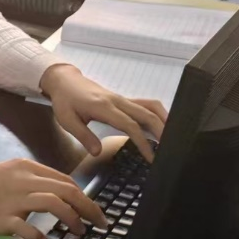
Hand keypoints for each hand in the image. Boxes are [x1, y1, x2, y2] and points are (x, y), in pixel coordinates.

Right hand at [0, 159, 106, 238]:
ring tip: (79, 231)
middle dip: (88, 208)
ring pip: (53, 204)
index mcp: (27, 168)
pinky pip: (27, 228)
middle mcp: (23, 181)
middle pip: (66, 191)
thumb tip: (58, 195)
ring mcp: (13, 200)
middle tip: (100, 222)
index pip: (64, 181)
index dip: (84, 196)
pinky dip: (39, 237)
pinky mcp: (2, 219)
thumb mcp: (9, 172)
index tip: (93, 210)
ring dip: (71, 219)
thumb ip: (33, 180)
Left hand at [40, 63, 167, 161]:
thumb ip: (83, 136)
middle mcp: (117, 101)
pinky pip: (145, 104)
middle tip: (171, 150)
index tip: (151, 157)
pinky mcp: (124, 100)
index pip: (130, 125)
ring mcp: (122, 99)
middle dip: (162, 131)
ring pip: (150, 106)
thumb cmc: (65, 101)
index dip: (143, 142)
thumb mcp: (67, 120)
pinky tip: (163, 125)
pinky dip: (158, 113)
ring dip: (164, 119)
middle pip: (147, 114)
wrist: (64, 81)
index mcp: (104, 107)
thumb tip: (97, 152)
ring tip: (173, 137)